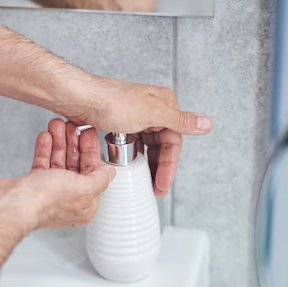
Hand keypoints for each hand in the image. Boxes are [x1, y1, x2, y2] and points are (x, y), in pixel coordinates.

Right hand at [0, 119, 114, 229]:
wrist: (13, 204)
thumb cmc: (44, 200)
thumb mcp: (84, 187)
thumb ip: (100, 178)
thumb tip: (110, 172)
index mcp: (84, 204)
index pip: (94, 173)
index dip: (91, 152)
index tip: (89, 135)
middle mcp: (68, 199)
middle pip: (76, 165)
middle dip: (74, 143)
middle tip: (72, 127)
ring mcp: (50, 191)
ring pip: (59, 162)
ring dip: (59, 142)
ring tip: (57, 126)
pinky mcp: (33, 185)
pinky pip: (43, 163)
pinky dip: (45, 149)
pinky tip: (46, 137)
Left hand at [66, 77, 212, 195]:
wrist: (80, 99)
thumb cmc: (111, 102)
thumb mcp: (152, 114)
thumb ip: (180, 121)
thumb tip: (207, 124)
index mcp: (164, 104)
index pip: (174, 141)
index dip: (169, 165)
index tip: (162, 184)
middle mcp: (152, 109)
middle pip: (162, 145)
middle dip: (159, 167)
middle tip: (155, 187)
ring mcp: (136, 117)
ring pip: (148, 146)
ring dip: (147, 163)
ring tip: (144, 180)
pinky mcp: (121, 123)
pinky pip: (134, 145)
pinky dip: (134, 157)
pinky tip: (130, 166)